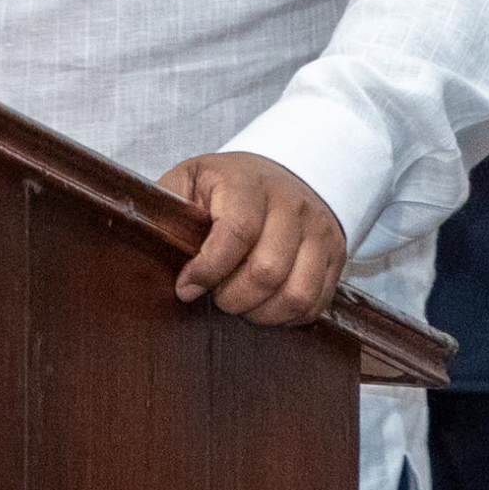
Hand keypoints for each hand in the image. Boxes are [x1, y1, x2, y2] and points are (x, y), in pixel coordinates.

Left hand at [158, 151, 349, 324]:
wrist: (281, 172)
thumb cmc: (226, 186)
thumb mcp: (191, 181)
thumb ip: (169, 208)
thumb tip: (151, 241)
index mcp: (248, 183)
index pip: (236, 232)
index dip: (208, 269)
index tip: (186, 287)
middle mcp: (291, 203)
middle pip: (267, 270)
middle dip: (232, 298)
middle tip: (216, 295)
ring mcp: (319, 230)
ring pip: (296, 293)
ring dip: (261, 313)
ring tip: (240, 303)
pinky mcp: (336, 254)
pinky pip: (315, 302)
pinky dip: (286, 316)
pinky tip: (265, 305)